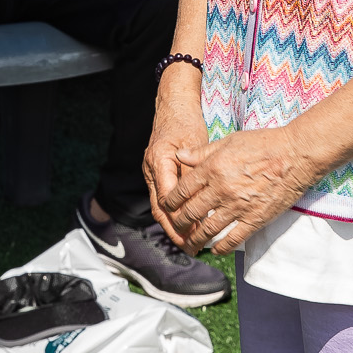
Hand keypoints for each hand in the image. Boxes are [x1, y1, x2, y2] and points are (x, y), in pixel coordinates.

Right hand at [143, 63, 208, 246]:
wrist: (173, 105)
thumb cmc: (186, 122)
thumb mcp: (195, 144)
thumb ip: (194, 170)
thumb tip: (201, 201)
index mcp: (159, 161)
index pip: (167, 198)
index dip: (180, 219)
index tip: (194, 233)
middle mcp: (151, 169)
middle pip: (160, 208)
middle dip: (175, 230)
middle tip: (190, 248)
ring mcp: (151, 172)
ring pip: (160, 207)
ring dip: (173, 226)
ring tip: (189, 244)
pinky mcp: (157, 174)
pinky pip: (163, 199)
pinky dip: (174, 214)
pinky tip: (186, 226)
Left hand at [160, 125, 320, 255]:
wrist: (296, 155)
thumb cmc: (263, 143)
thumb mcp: (229, 141)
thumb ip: (202, 152)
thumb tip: (179, 155)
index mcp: (213, 168)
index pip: (182, 190)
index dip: (171, 201)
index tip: (167, 207)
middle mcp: (221, 189)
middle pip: (191, 212)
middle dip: (179, 224)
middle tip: (175, 229)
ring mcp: (238, 206)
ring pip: (208, 229)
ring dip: (195, 240)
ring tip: (190, 245)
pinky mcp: (255, 219)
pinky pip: (233, 238)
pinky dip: (221, 247)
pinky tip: (215, 250)